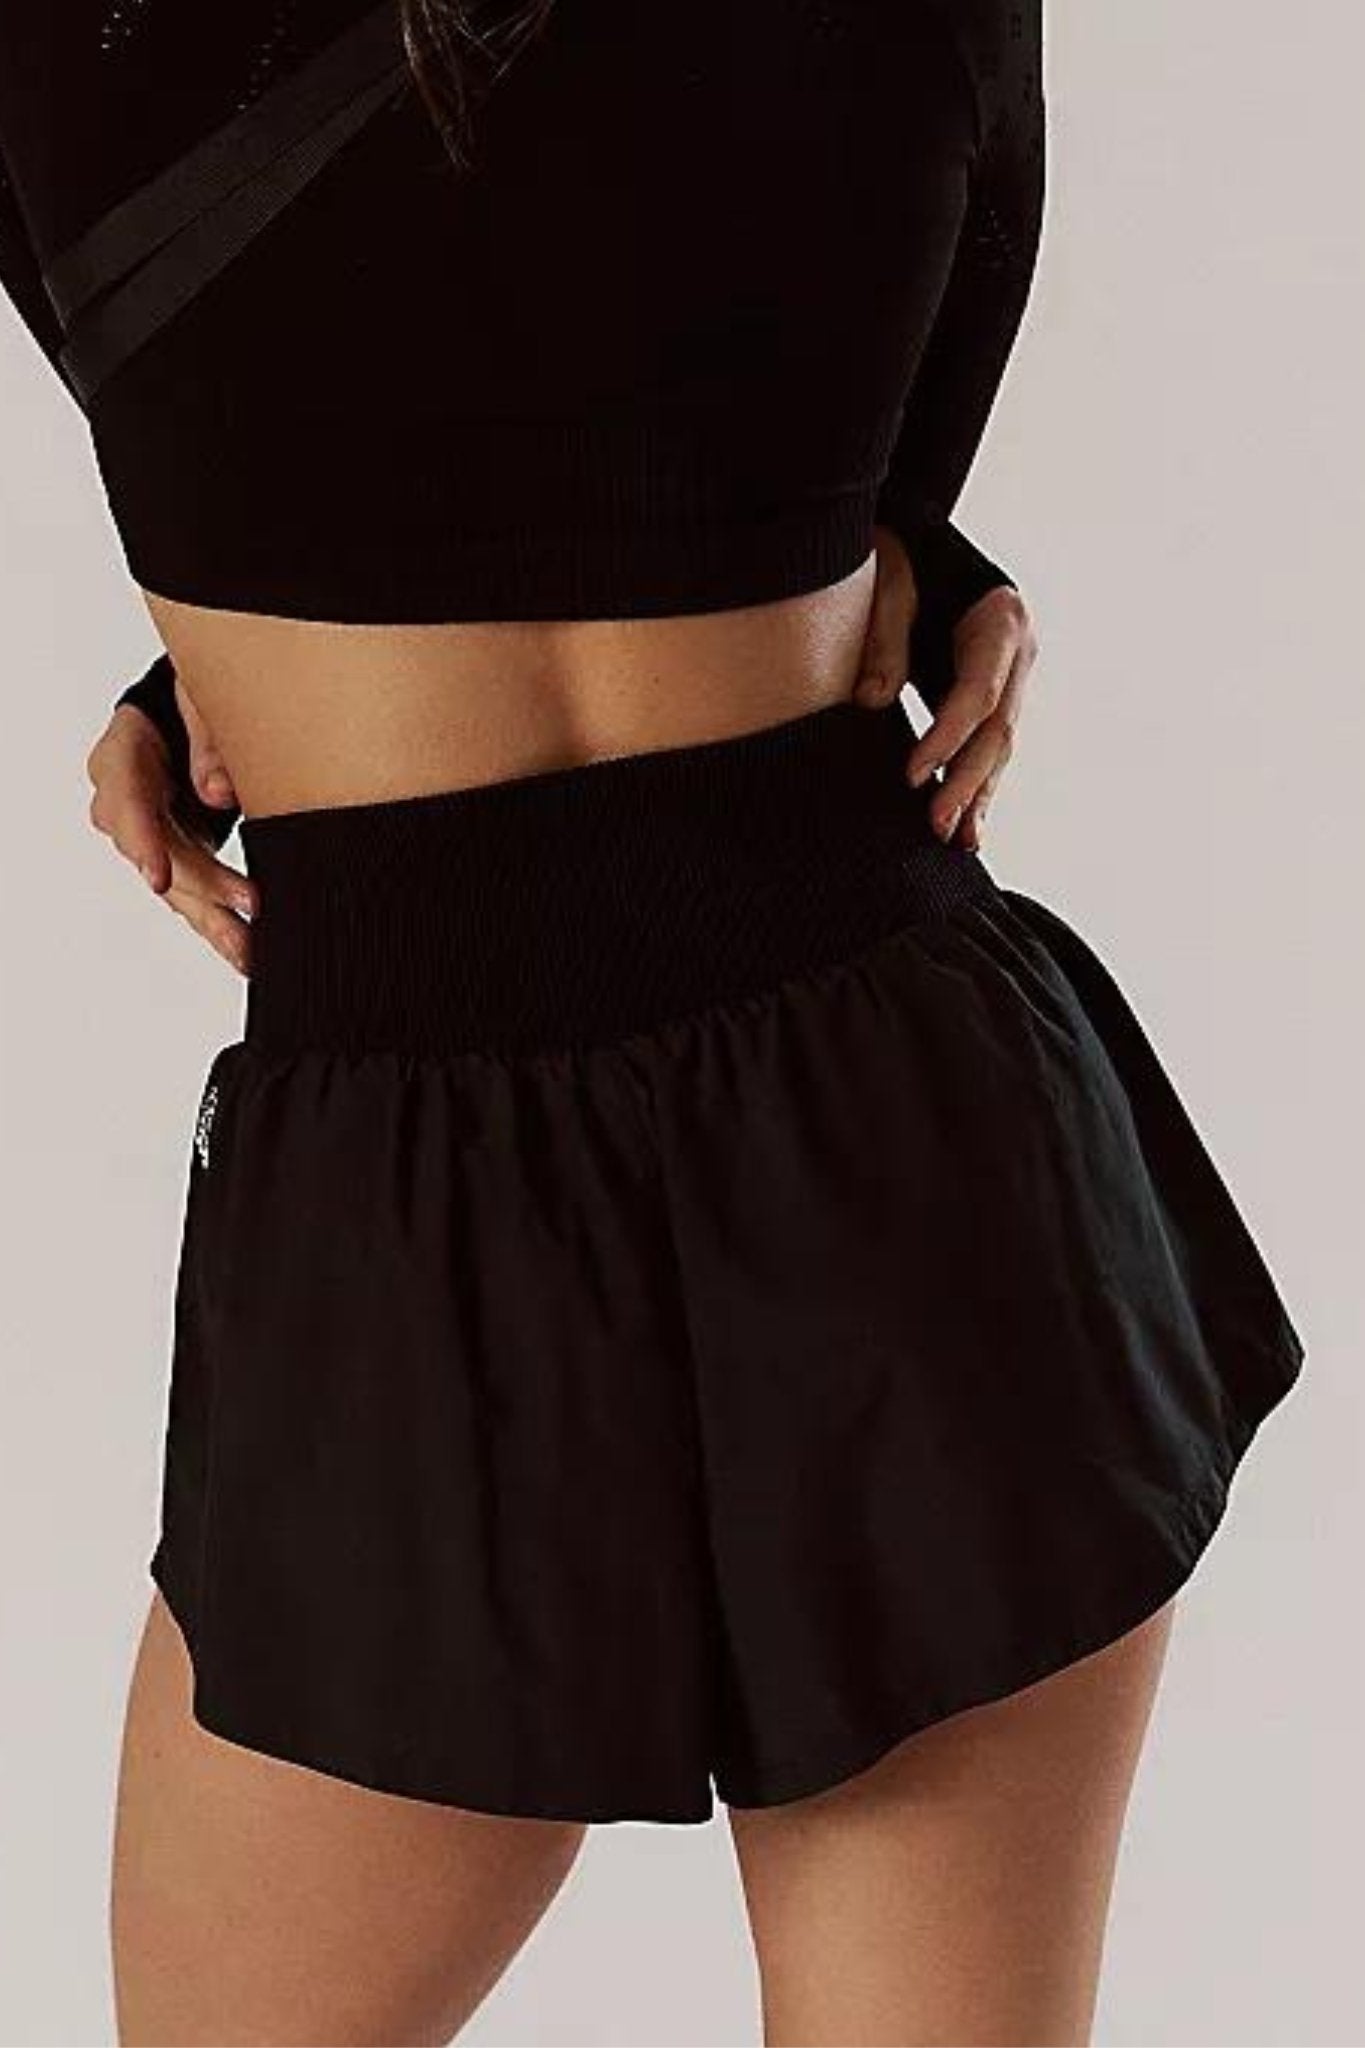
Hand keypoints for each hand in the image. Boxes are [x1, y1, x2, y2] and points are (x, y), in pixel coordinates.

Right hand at [85, 681, 257, 974]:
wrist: (188, 713)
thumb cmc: (193, 701)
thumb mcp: (200, 701)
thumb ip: (208, 739)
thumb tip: (220, 791)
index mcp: (122, 755)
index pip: (125, 802)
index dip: (142, 841)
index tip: (158, 875)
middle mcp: (124, 804)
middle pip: (155, 853)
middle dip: (201, 884)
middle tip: (248, 904)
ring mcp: (147, 837)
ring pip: (174, 887)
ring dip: (213, 921)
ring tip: (249, 952)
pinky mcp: (172, 858)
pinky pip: (191, 898)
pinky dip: (219, 926)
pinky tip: (245, 955)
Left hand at [853, 525, 1040, 850]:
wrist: (918, 537)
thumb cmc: (901, 552)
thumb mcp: (888, 580)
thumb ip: (883, 639)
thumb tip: (870, 701)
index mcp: (1001, 620)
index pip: (977, 692)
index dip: (946, 737)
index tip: (911, 774)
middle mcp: (1018, 652)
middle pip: (997, 729)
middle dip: (967, 782)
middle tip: (937, 825)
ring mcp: (1013, 677)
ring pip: (999, 746)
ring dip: (977, 795)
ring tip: (957, 841)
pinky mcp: (994, 695)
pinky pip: (988, 746)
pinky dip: (976, 784)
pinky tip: (966, 824)